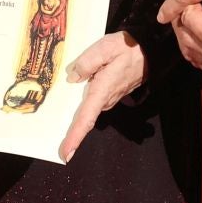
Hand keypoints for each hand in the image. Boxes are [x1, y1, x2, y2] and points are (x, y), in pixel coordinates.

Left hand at [58, 31, 146, 161]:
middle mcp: (106, 100)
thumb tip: (72, 78)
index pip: (86, 119)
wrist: (150, 51)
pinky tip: (72, 94)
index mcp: (102, 91)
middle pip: (84, 117)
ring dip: (75, 113)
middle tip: (51, 140)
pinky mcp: (111, 93)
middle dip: (70, 130)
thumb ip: (86, 62)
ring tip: (55, 119)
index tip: (65, 154)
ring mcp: (109, 98)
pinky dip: (83, 101)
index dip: (75, 137)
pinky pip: (93, 100)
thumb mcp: (105, 48)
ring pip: (88, 107)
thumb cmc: (127, 48)